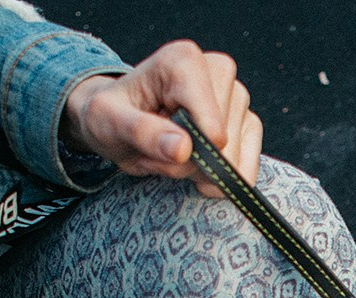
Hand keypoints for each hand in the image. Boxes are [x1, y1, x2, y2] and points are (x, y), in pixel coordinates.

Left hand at [62, 40, 261, 197]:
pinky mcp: (247, 122)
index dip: (188, 151)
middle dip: (190, 162)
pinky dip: (221, 178)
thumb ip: (142, 133)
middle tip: (157, 151)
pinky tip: (196, 167)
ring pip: (234, 158)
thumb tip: (184, 150)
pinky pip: (248, 166)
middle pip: (222, 144)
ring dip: (200, 171)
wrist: (118, 120)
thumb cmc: (110, 115)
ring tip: (171, 154)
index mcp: (184, 61)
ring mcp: (237, 97)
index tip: (157, 146)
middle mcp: (218, 70)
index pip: (210, 125)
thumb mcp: (108, 122)